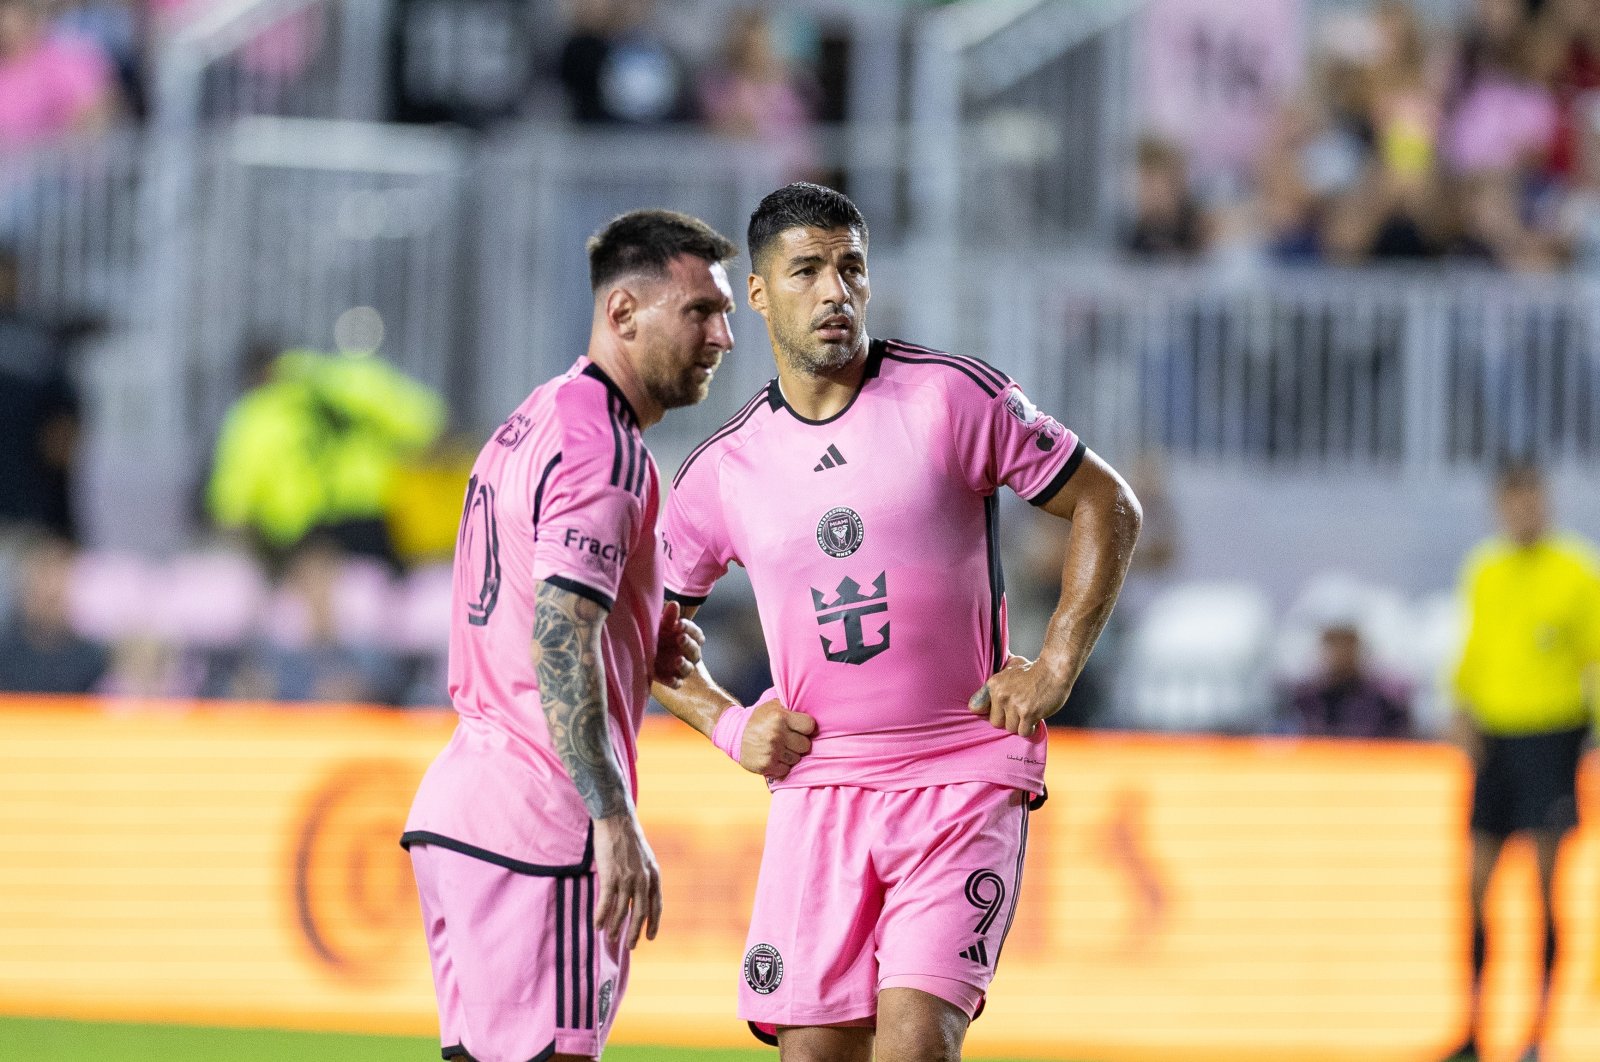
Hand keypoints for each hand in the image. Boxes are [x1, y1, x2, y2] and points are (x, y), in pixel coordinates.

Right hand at [591, 812, 661, 948]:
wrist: (616, 819)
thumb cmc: (628, 837)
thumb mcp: (644, 857)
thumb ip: (644, 875)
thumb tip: (638, 893)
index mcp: (654, 875)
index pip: (657, 905)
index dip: (653, 923)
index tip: (650, 937)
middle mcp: (643, 879)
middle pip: (641, 913)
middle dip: (635, 932)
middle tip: (629, 946)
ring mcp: (627, 879)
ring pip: (622, 911)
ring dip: (615, 927)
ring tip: (610, 938)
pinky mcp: (610, 876)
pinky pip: (606, 903)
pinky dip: (601, 916)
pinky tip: (597, 925)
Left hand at [652, 600, 704, 687]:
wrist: (642, 652)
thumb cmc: (657, 635)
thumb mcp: (661, 626)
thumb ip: (669, 617)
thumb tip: (674, 603)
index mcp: (688, 638)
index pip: (697, 635)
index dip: (690, 629)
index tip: (680, 623)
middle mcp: (687, 654)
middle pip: (695, 651)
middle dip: (689, 644)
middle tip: (680, 637)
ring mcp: (680, 668)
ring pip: (688, 668)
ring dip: (684, 664)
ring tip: (677, 660)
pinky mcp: (671, 679)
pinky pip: (676, 683)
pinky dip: (674, 681)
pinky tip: (671, 678)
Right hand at [740, 698, 817, 779]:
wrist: (733, 733)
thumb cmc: (759, 718)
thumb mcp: (773, 704)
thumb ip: (791, 703)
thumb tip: (813, 698)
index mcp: (780, 717)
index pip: (810, 726)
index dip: (806, 727)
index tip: (800, 727)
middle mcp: (776, 734)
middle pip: (805, 745)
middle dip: (799, 742)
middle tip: (789, 739)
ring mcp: (771, 751)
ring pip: (796, 758)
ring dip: (790, 755)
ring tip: (780, 747)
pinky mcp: (765, 765)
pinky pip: (786, 769)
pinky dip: (782, 765)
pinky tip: (774, 756)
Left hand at [968, 654, 1069, 736]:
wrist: (1054, 669)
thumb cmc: (1032, 669)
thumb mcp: (1009, 668)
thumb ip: (996, 681)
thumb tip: (979, 697)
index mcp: (993, 684)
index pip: (976, 707)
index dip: (988, 711)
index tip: (998, 710)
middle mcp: (1001, 695)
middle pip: (996, 723)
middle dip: (1007, 720)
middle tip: (1018, 711)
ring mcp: (1015, 705)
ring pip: (1011, 728)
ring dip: (1020, 724)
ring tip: (1029, 712)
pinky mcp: (1028, 714)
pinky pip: (1023, 732)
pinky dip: (1030, 729)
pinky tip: (1035, 718)